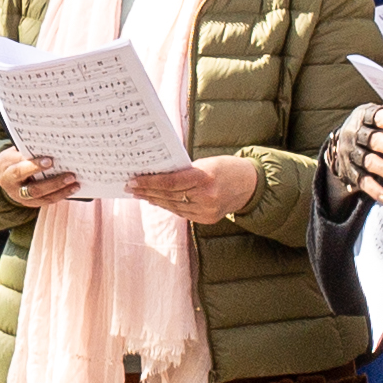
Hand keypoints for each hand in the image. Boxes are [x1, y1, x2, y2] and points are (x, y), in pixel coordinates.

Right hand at [0, 148, 83, 212]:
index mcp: (5, 164)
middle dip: (51, 182)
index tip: (50, 160)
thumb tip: (52, 143)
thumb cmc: (16, 156)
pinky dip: (60, 194)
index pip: (19, 167)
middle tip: (70, 175)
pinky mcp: (29, 202)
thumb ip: (29, 148)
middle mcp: (9, 183)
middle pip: (31, 187)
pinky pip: (46, 201)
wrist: (6, 174)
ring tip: (74, 181)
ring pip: (39, 195)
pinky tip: (72, 188)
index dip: (34, 165)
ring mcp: (19, 195)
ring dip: (59, 189)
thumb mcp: (17, 149)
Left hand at [130, 153, 257, 224]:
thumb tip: (157, 176)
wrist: (251, 185)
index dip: (149, 182)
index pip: (169, 183)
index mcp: (204, 178)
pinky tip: (157, 201)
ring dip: (154, 200)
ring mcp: (207, 211)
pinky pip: (181, 212)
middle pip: (168, 196)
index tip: (133, 180)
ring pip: (173, 206)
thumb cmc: (226, 167)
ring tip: (140, 193)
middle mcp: (206, 197)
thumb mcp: (205, 162)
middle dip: (147, 191)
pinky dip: (168, 206)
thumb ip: (183, 171)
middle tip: (131, 186)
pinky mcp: (207, 219)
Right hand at [323, 103, 382, 200]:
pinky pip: (361, 181)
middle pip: (372, 140)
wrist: (345, 144)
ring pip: (366, 161)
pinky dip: (374, 190)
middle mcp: (355, 134)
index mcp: (365, 116)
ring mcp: (350, 154)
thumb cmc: (374, 128)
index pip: (378, 117)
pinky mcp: (350, 172)